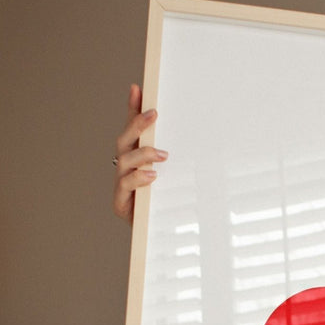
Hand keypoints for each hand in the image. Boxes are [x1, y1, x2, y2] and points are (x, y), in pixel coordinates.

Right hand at [113, 84, 167, 223]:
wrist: (158, 237)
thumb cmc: (167, 204)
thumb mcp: (178, 179)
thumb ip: (181, 160)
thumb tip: (203, 136)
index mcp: (136, 158)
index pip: (131, 128)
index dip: (132, 108)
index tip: (138, 87)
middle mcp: (124, 168)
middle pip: (124, 139)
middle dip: (137, 124)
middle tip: (154, 114)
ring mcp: (120, 184)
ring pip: (124, 160)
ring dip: (143, 153)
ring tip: (162, 154)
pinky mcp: (121, 203)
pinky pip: (125, 185)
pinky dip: (139, 178)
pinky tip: (152, 176)